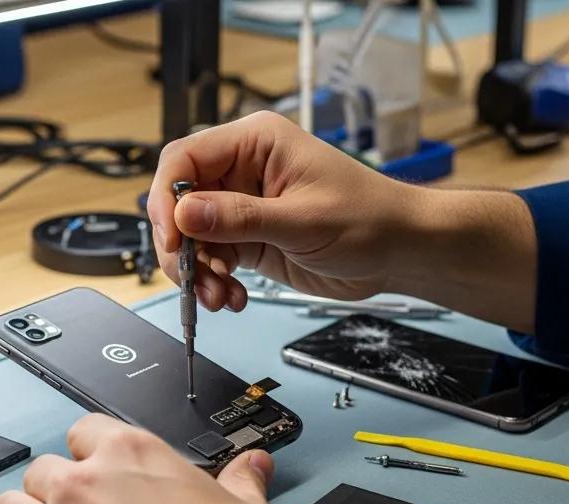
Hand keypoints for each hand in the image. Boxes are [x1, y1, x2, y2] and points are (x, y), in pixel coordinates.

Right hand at [146, 110, 541, 332]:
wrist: (400, 251)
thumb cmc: (370, 218)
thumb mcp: (302, 220)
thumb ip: (240, 218)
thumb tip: (186, 214)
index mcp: (255, 143)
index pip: (185, 158)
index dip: (167, 197)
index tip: (171, 237)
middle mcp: (242, 170)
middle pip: (180, 201)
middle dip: (179, 245)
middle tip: (192, 277)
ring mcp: (243, 206)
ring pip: (190, 236)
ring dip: (196, 271)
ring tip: (218, 296)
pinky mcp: (248, 238)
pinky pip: (211, 258)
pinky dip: (213, 282)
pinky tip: (232, 296)